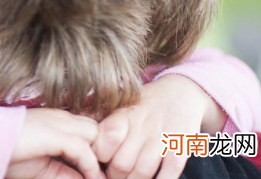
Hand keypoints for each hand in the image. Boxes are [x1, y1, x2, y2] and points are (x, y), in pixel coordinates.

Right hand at [8, 108, 104, 178]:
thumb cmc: (9, 154)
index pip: (92, 129)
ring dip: (102, 158)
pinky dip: (89, 165)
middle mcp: (62, 118)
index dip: (100, 150)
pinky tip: (90, 177)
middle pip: (98, 129)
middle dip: (107, 152)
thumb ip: (66, 173)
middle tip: (109, 175)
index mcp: (59, 121)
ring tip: (101, 178)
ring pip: (96, 135)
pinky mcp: (53, 133)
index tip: (104, 171)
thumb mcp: (45, 168)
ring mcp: (58, 122)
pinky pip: (81, 148)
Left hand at [93, 74, 225, 178]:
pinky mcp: (181, 146)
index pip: (103, 144)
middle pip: (121, 163)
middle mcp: (141, 125)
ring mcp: (162, 137)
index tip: (98, 163)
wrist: (181, 90)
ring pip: (143, 171)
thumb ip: (100, 118)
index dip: (98, 159)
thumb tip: (79, 132)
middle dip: (114, 176)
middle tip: (113, 176)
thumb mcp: (121, 104)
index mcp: (122, 115)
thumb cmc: (145, 103)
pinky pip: (169, 172)